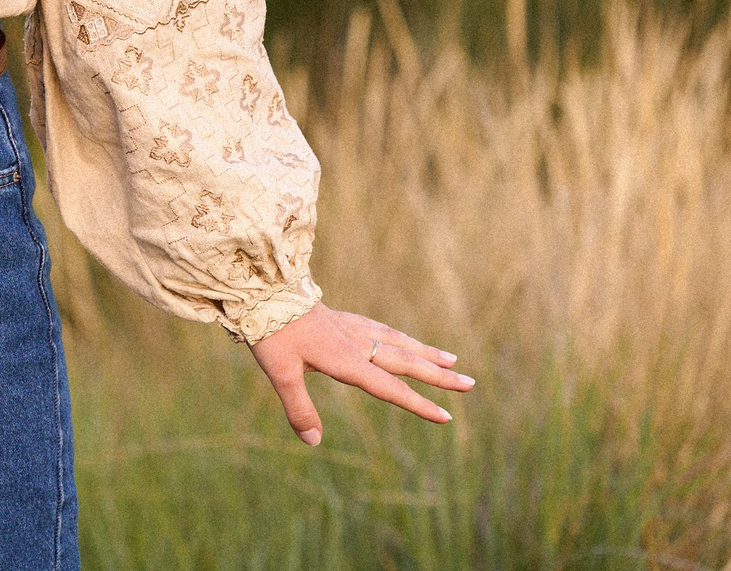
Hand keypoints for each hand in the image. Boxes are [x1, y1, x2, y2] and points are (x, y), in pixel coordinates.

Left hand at [246, 304, 474, 446]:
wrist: (260, 288)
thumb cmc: (269, 332)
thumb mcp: (279, 372)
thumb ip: (298, 407)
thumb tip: (314, 442)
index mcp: (346, 360)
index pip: (389, 387)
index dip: (418, 404)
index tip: (446, 416)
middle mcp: (354, 342)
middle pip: (405, 360)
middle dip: (438, 374)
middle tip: (470, 383)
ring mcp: (348, 327)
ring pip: (396, 340)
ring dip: (424, 351)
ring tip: (449, 357)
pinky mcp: (338, 317)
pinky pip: (379, 328)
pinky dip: (397, 336)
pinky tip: (398, 338)